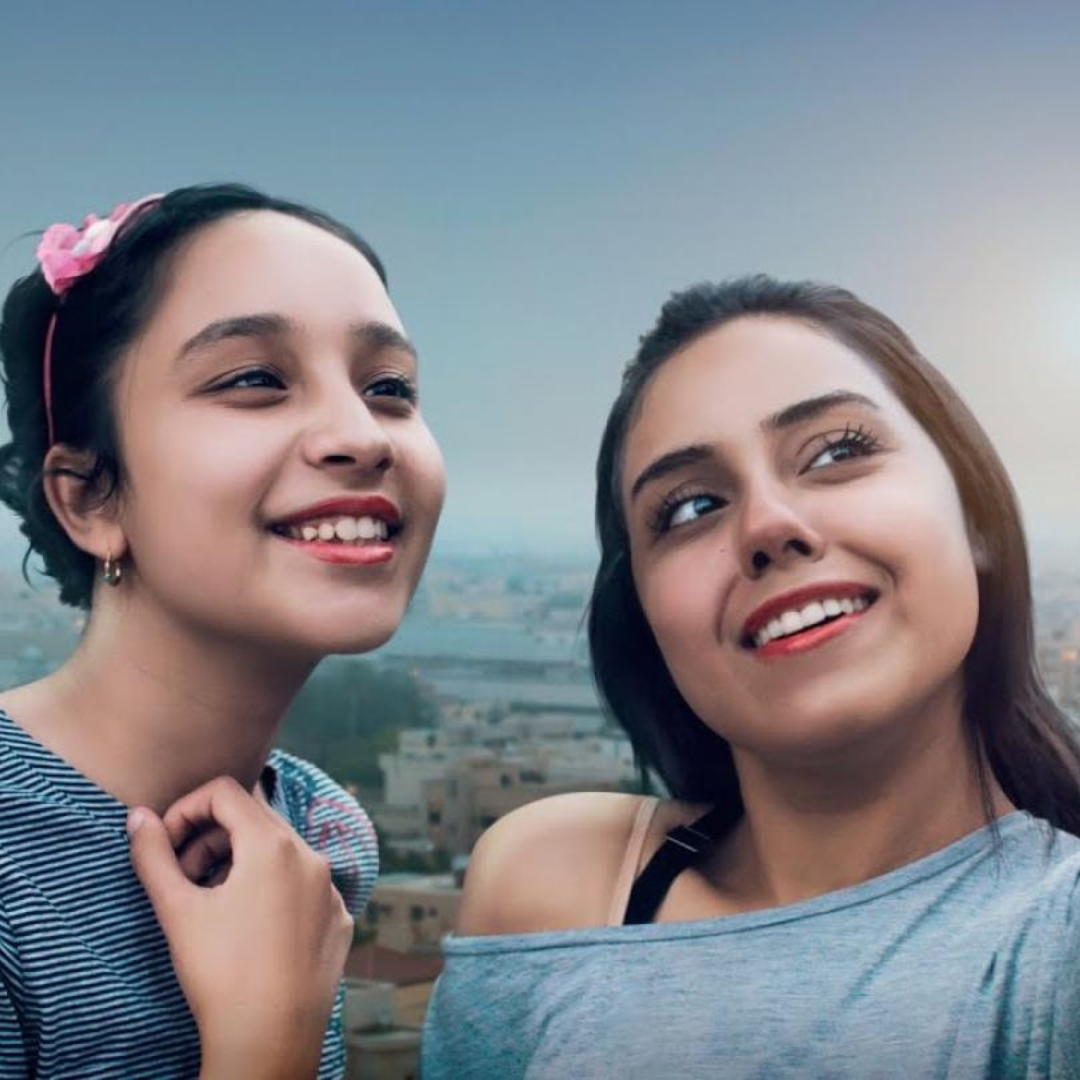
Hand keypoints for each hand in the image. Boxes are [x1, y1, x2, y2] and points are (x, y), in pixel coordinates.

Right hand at [126, 776, 354, 1079]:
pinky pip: (303, 886)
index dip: (186, 809)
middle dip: (211, 838)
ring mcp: (331, 889)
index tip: (166, 845)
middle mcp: (311, 856)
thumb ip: (153, 855)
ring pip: (281, 852)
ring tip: (213, 904)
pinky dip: (272, 892)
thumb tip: (138, 816)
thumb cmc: (220, 974)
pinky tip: (249, 930)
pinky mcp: (338, 919)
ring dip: (242, 863)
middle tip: (184, 878)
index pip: (226, 791)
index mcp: (274, 844)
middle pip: (254, 818)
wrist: (270, 1040)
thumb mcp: (177, 909)